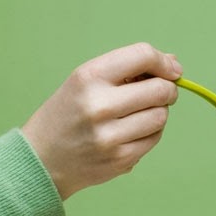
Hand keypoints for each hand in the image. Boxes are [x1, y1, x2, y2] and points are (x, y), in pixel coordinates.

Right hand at [22, 42, 182, 198]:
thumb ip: (127, 69)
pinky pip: (154, 138)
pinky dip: (151, 132)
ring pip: (161, 116)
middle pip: (160, 90)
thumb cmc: (69, 114)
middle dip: (168, 89)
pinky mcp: (121, 159)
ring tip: (140, 113)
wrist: (42, 159)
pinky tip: (132, 131)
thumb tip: (173, 62)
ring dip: (159, 112)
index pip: (142, 56)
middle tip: (162, 93)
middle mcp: (99, 105)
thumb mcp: (85, 81)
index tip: (173, 69)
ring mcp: (110, 135)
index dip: (164, 62)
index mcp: (89, 77)